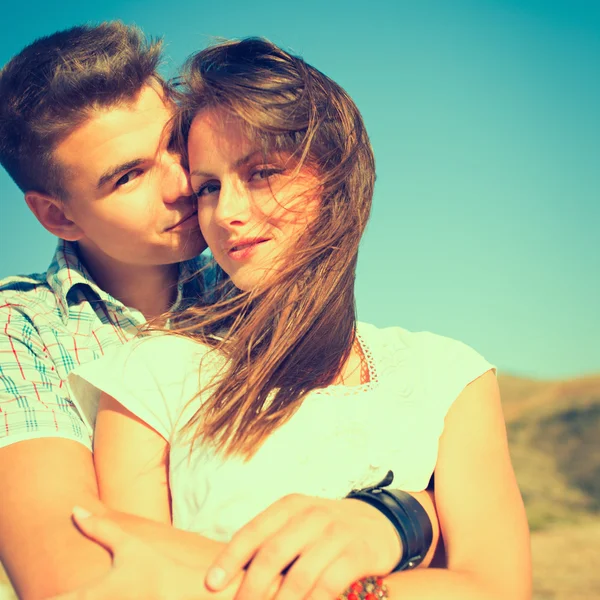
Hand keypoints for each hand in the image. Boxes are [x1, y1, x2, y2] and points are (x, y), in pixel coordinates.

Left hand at [46, 507, 214, 599]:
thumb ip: (99, 528)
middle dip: (60, 595)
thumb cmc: (153, 566)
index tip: (34, 593)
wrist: (180, 590)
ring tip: (93, 587)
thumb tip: (75, 509)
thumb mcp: (126, 543)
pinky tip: (110, 593)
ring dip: (79, 597)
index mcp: (90, 595)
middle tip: (56, 587)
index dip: (41, 598)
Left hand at [205, 494, 401, 599]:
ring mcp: (335, 533)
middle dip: (251, 589)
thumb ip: (271, 542)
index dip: (230, 559)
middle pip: (272, 555)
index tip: (211, 584)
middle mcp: (311, 515)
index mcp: (289, 506)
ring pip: (299, 575)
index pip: (252, 531)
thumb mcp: (299, 523)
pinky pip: (328, 585)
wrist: (379, 522)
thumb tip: (231, 577)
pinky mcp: (357, 553)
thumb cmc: (326, 529)